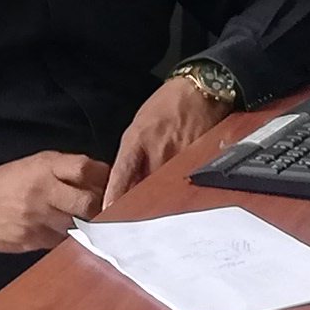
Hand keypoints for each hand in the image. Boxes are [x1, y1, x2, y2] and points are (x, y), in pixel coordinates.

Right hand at [0, 150, 110, 251]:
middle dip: (100, 207)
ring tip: (86, 223)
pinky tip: (64, 233)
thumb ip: (69, 169)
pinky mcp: (31, 239)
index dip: (103, 178)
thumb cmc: (11, 182)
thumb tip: (107, 177)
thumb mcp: (38, 164)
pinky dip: (67, 239)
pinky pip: (61, 242)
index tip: (110, 185)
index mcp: (46, 167)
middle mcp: (42, 191)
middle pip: (87, 202)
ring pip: (77, 226)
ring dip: (86, 226)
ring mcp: (36, 217)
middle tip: (103, 210)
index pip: (86, 169)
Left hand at [105, 74, 230, 208]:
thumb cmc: (168, 104)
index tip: (107, 215)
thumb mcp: (139, 124)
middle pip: (144, 190)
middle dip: (138, 205)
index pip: (121, 176)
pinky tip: (184, 195)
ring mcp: (181, 158)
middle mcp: (158, 150)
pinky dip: (184, 192)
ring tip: (160, 210)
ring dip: (161, 201)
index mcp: (137, 140)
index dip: (113, 198)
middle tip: (133, 219)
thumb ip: (131, 153)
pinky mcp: (200, 161)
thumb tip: (124, 183)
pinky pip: (188, 183)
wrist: (202, 89)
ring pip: (166, 190)